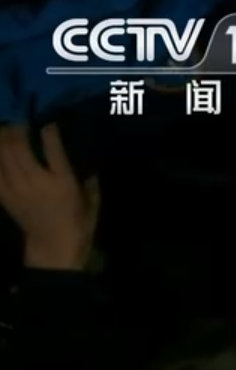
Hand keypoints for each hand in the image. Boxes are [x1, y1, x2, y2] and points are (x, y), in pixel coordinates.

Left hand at [0, 124, 98, 269]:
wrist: (53, 247)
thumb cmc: (78, 225)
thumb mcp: (92, 202)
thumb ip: (89, 180)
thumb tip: (87, 163)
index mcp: (61, 182)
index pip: (52, 147)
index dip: (49, 130)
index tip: (50, 123)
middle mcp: (36, 181)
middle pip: (18, 146)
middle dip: (18, 128)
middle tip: (22, 122)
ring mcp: (16, 188)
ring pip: (2, 154)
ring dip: (3, 138)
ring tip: (7, 130)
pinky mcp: (4, 195)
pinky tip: (0, 151)